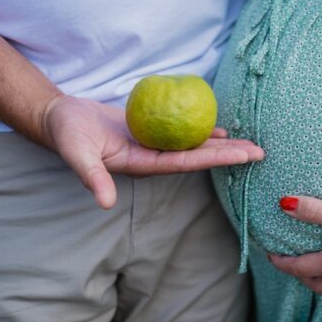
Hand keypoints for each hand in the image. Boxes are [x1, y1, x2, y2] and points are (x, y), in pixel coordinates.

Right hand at [42, 95, 264, 208]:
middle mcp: (154, 158)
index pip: (187, 164)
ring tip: (249, 143)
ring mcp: (154, 145)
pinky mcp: (152, 131)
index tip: (243, 156)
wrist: (61, 118)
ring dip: (222, 145)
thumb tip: (104, 202)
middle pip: (199, 157)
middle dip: (229, 156)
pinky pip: (183, 131)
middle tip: (260, 152)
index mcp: (143, 166)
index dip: (216, 160)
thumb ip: (91, 177)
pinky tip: (221, 129)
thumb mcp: (77, 154)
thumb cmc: (67, 134)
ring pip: (195, 145)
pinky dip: (202, 131)